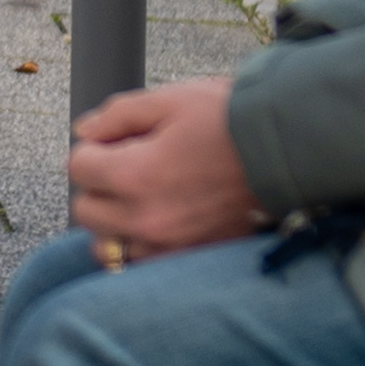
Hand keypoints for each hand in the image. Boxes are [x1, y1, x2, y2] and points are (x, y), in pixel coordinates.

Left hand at [67, 80, 259, 260]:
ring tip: (141, 198)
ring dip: (113, 221)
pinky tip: (157, 223)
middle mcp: (146, 218)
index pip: (77, 167)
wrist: (286, 151)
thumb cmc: (228, 120)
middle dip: (98, 185)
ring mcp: (168, 246)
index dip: (93, 148)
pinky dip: (139, 247)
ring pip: (107, 245)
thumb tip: (84, 132)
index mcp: (135, 174)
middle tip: (126, 166)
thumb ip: (117, 115)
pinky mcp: (190, 261)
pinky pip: (141, 265)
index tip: (115, 142)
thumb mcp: (169, 101)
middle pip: (85, 209)